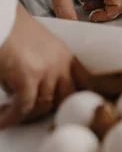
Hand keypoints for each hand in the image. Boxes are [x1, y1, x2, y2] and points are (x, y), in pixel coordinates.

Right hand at [0, 5, 77, 127]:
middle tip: (31, 115)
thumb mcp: (37, 46)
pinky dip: (12, 117)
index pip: (83, 82)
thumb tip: (32, 93)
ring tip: (8, 114)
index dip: (77, 98)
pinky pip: (23, 107)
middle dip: (50, 110)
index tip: (68, 109)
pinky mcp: (28, 77)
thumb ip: (42, 67)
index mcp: (64, 55)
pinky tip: (2, 121)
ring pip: (43, 105)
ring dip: (26, 115)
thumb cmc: (11, 30)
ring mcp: (47, 70)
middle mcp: (60, 63)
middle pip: (66, 98)